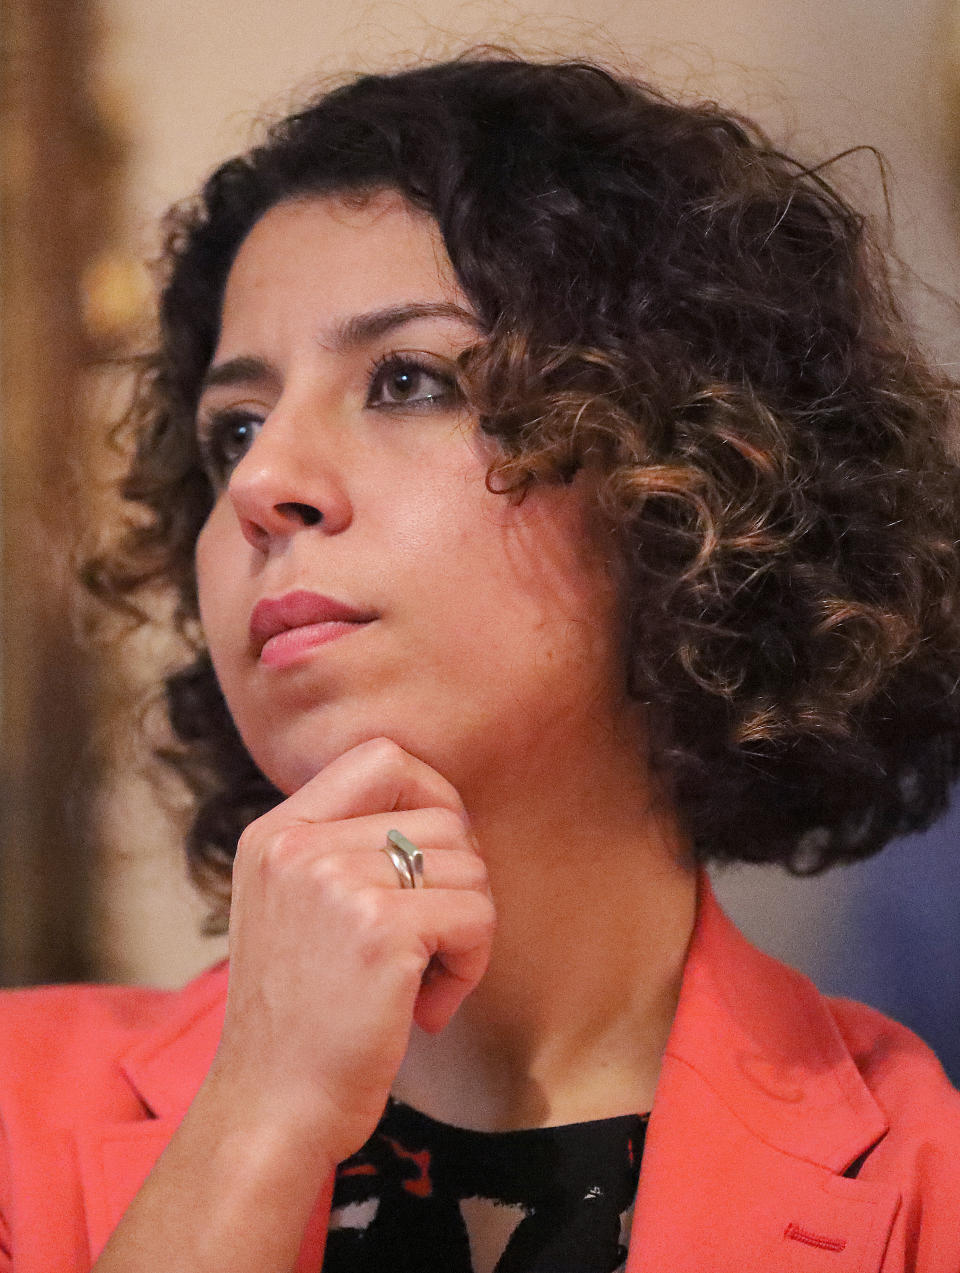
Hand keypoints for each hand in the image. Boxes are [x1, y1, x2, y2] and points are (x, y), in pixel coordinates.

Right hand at [205, 737, 494, 1166]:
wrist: (269, 1110)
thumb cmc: (299, 1019)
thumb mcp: (290, 908)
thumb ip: (341, 850)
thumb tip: (449, 815)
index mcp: (275, 833)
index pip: (381, 756)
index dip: (432, 795)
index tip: (437, 860)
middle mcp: (298, 845)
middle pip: (441, 816)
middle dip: (457, 882)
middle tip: (430, 943)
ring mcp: (336, 882)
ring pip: (469, 866)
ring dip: (466, 932)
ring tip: (423, 983)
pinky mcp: (380, 930)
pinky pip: (477, 915)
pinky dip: (471, 966)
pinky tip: (428, 1008)